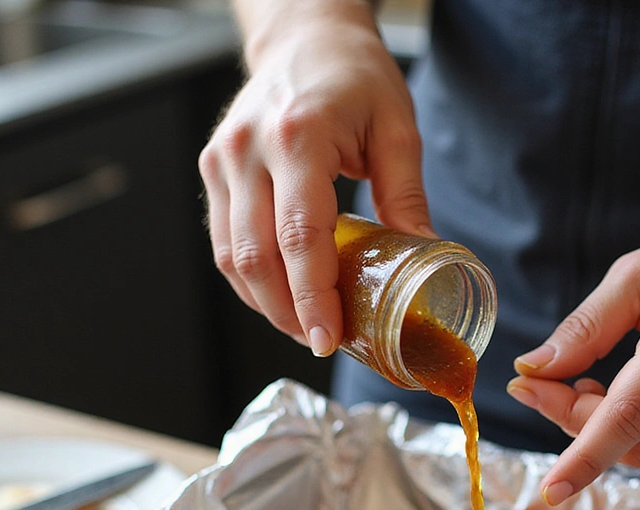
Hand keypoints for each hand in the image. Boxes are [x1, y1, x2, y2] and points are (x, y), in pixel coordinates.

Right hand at [198, 1, 430, 353]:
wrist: (305, 36)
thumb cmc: (354, 77)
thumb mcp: (396, 129)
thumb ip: (407, 197)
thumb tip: (426, 260)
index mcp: (298, 136)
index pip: (299, 236)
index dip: (313, 297)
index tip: (329, 339)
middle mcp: (248, 150)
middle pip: (258, 258)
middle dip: (290, 313)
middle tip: (324, 343)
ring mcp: (222, 161)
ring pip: (234, 260)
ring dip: (269, 305)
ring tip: (307, 327)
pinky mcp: (213, 173)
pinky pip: (225, 246)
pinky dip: (253, 283)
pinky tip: (283, 299)